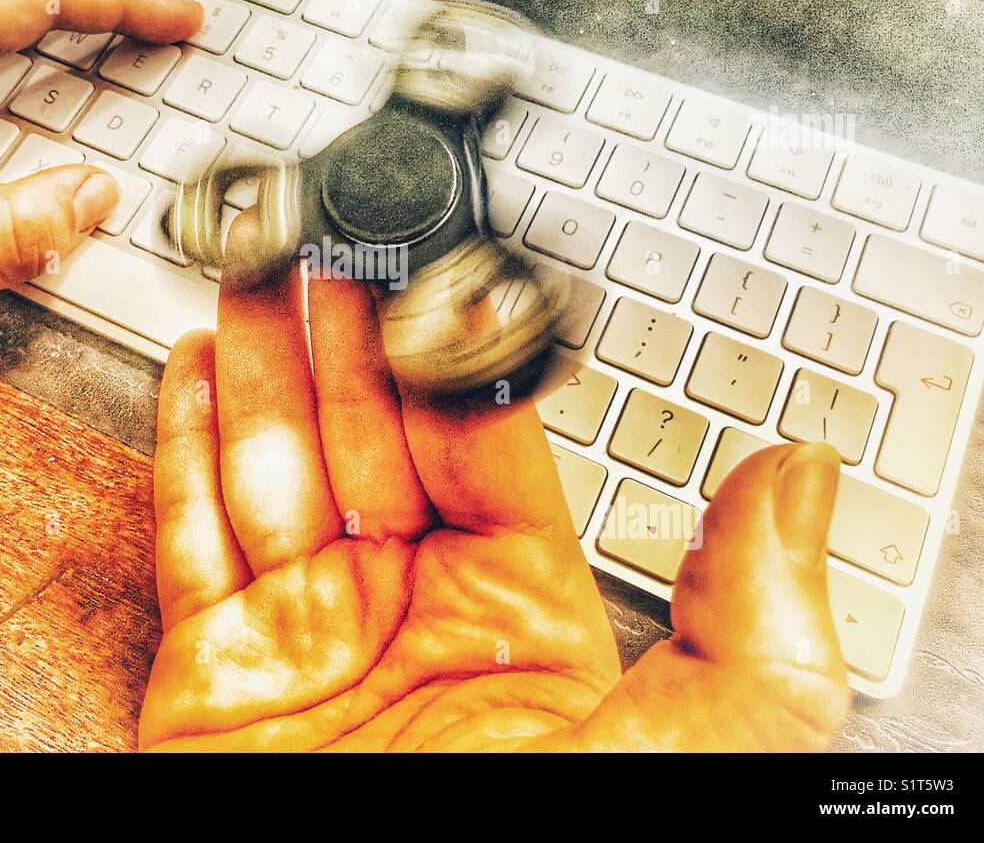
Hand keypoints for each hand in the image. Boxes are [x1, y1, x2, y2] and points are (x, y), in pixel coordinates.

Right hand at [138, 220, 851, 750]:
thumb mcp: (691, 743)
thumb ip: (752, 616)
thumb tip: (802, 478)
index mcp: (520, 615)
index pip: (477, 445)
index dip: (445, 353)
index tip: (430, 275)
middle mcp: (408, 612)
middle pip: (363, 433)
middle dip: (336, 330)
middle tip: (323, 239)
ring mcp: (303, 634)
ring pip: (271, 463)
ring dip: (255, 362)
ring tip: (250, 274)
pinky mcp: (210, 671)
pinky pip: (190, 534)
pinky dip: (182, 448)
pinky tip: (193, 371)